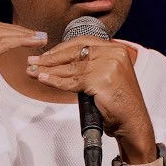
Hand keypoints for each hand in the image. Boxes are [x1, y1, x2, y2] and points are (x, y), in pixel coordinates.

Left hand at [26, 37, 154, 151]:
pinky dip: (55, 81)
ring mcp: (108, 66)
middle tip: (33, 62)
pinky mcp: (101, 80)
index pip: (83, 43)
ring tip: (33, 72)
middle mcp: (114, 54)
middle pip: (75, 53)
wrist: (132, 122)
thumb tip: (63, 62)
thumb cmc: (119, 104)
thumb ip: (91, 66)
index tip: (46, 54)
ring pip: (72, 68)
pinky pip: (72, 81)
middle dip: (51, 58)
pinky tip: (44, 79)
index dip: (62, 48)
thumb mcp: (107, 76)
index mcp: (116, 49)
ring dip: (49, 70)